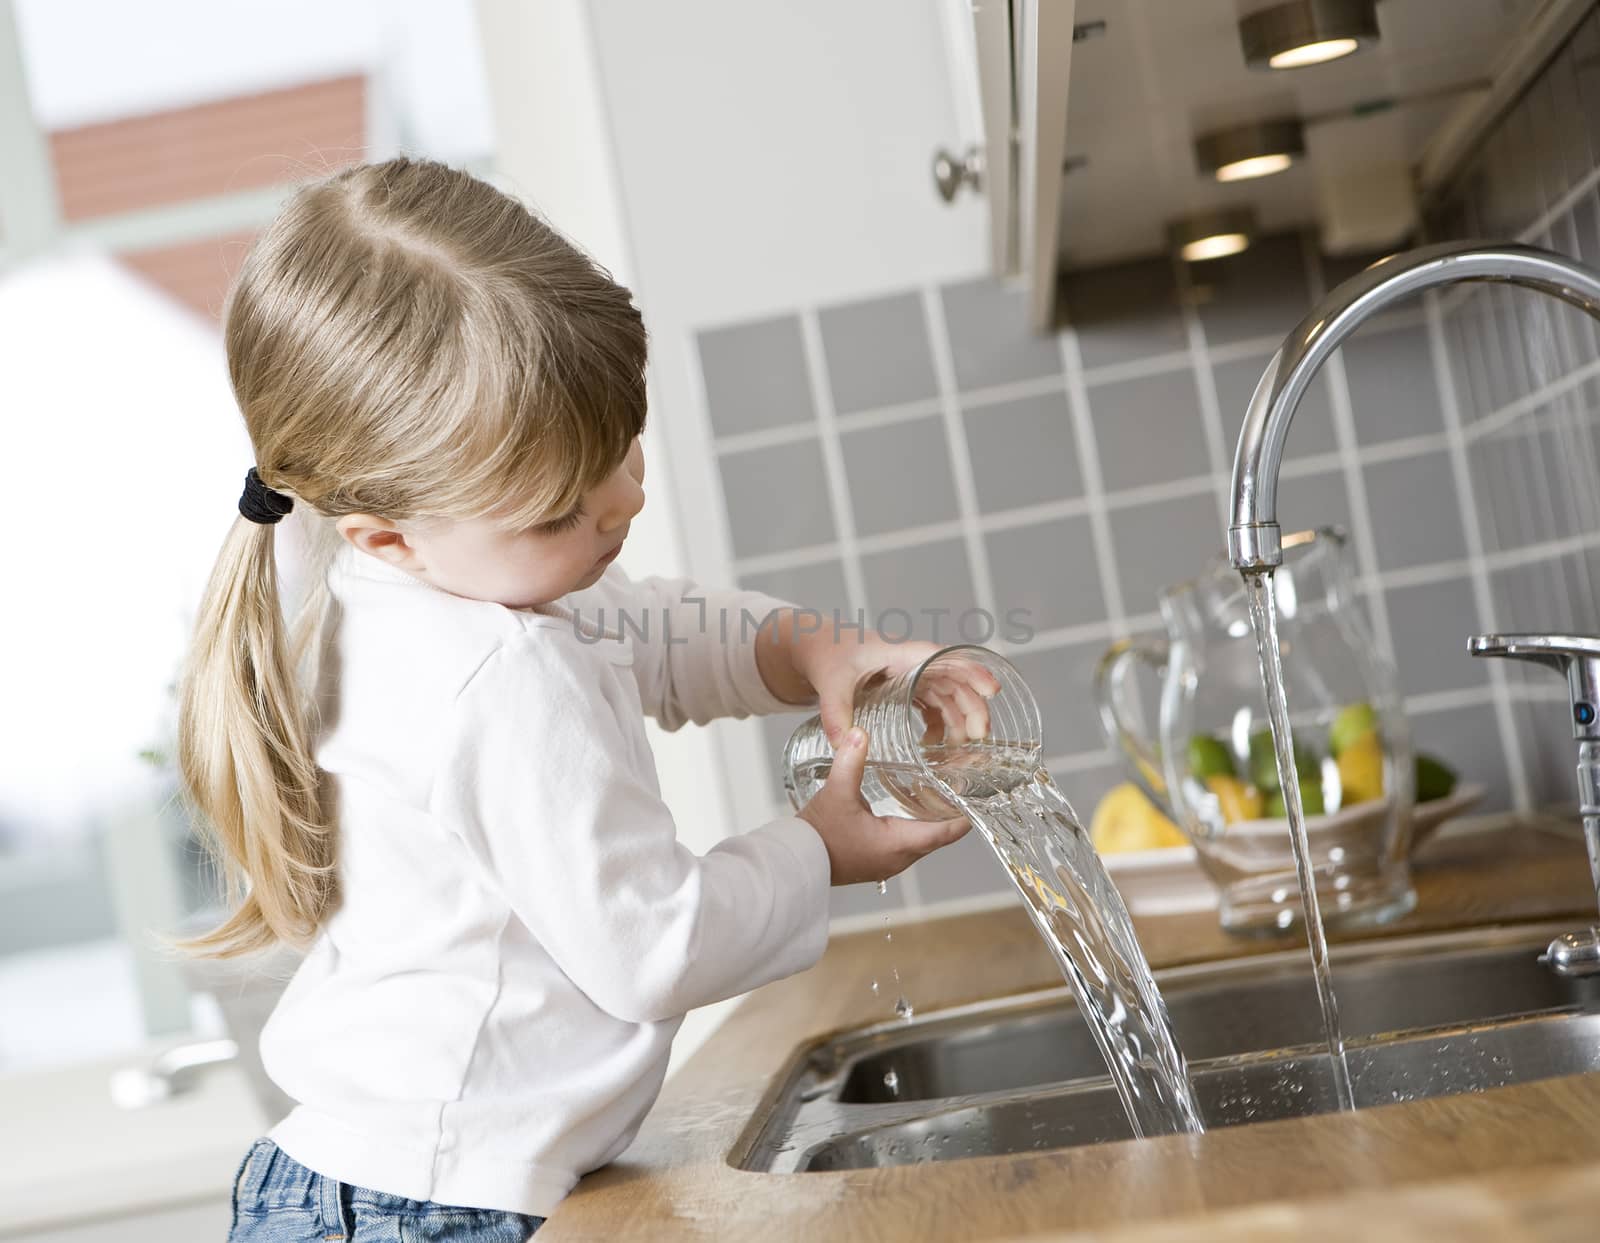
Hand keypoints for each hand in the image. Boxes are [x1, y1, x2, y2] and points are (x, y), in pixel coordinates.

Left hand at [790, 630, 1002, 744]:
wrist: (816, 646)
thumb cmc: (828, 655)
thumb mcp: (831, 685)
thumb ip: (837, 715)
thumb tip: (845, 746)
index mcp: (899, 654)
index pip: (944, 658)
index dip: (971, 672)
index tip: (992, 690)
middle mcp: (911, 662)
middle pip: (954, 680)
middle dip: (972, 706)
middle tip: (981, 735)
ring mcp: (910, 674)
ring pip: (947, 694)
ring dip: (960, 718)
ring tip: (964, 747)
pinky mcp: (905, 686)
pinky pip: (932, 704)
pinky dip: (939, 723)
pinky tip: (933, 745)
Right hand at [796, 727, 970, 884]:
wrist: (795, 865)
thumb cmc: (817, 838)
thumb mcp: (836, 794)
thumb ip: (850, 761)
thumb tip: (860, 732)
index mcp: (900, 844)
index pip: (948, 832)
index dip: (966, 812)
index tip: (978, 792)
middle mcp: (900, 857)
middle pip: (940, 833)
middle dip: (951, 807)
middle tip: (959, 780)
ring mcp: (888, 861)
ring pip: (923, 836)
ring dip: (932, 814)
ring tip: (938, 785)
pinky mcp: (877, 858)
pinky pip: (906, 840)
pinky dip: (915, 821)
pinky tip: (908, 800)